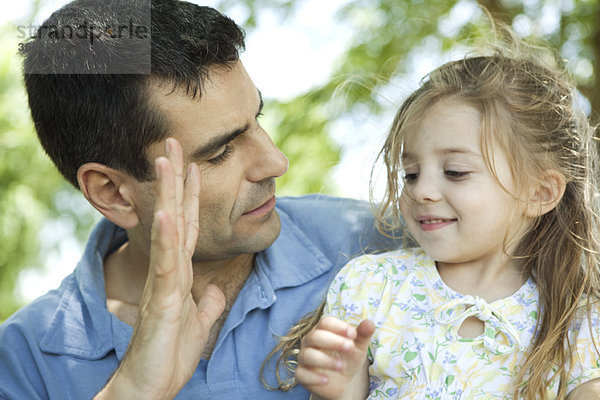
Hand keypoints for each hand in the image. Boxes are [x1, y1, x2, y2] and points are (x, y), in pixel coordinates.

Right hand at [96, 138, 225, 398]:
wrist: (151, 385)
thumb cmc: (170, 354)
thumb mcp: (199, 323)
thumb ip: (207, 303)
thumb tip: (216, 290)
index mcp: (180, 272)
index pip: (188, 224)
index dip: (190, 195)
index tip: (193, 165)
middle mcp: (170, 269)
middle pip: (175, 215)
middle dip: (176, 179)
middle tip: (173, 143)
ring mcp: (163, 281)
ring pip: (168, 230)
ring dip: (168, 195)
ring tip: (166, 161)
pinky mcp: (161, 299)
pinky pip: (166, 263)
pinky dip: (166, 237)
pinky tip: (167, 213)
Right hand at [295, 316, 374, 399]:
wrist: (341, 381)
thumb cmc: (347, 358)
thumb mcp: (357, 347)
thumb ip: (362, 335)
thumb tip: (369, 323)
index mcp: (323, 330)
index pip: (325, 322)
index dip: (338, 326)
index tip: (353, 334)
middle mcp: (310, 342)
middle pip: (315, 336)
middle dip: (333, 341)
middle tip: (350, 347)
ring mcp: (304, 358)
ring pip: (307, 355)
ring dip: (326, 360)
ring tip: (342, 366)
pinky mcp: (302, 375)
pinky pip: (301, 374)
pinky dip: (314, 377)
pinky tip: (327, 380)